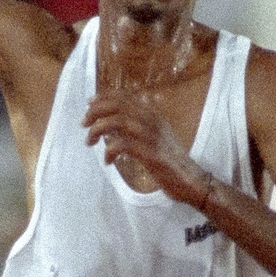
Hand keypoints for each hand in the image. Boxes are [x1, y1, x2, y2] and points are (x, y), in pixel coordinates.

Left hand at [82, 90, 209, 204]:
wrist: (191, 180)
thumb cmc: (170, 162)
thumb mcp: (155, 139)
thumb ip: (137, 129)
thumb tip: (113, 126)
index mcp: (153, 116)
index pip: (126, 97)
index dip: (104, 97)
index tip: (89, 103)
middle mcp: (152, 121)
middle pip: (118, 105)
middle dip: (96, 111)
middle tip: (84, 124)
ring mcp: (151, 136)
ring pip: (117, 122)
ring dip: (98, 130)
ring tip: (89, 142)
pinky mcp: (150, 154)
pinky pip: (122, 145)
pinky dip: (109, 151)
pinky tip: (108, 161)